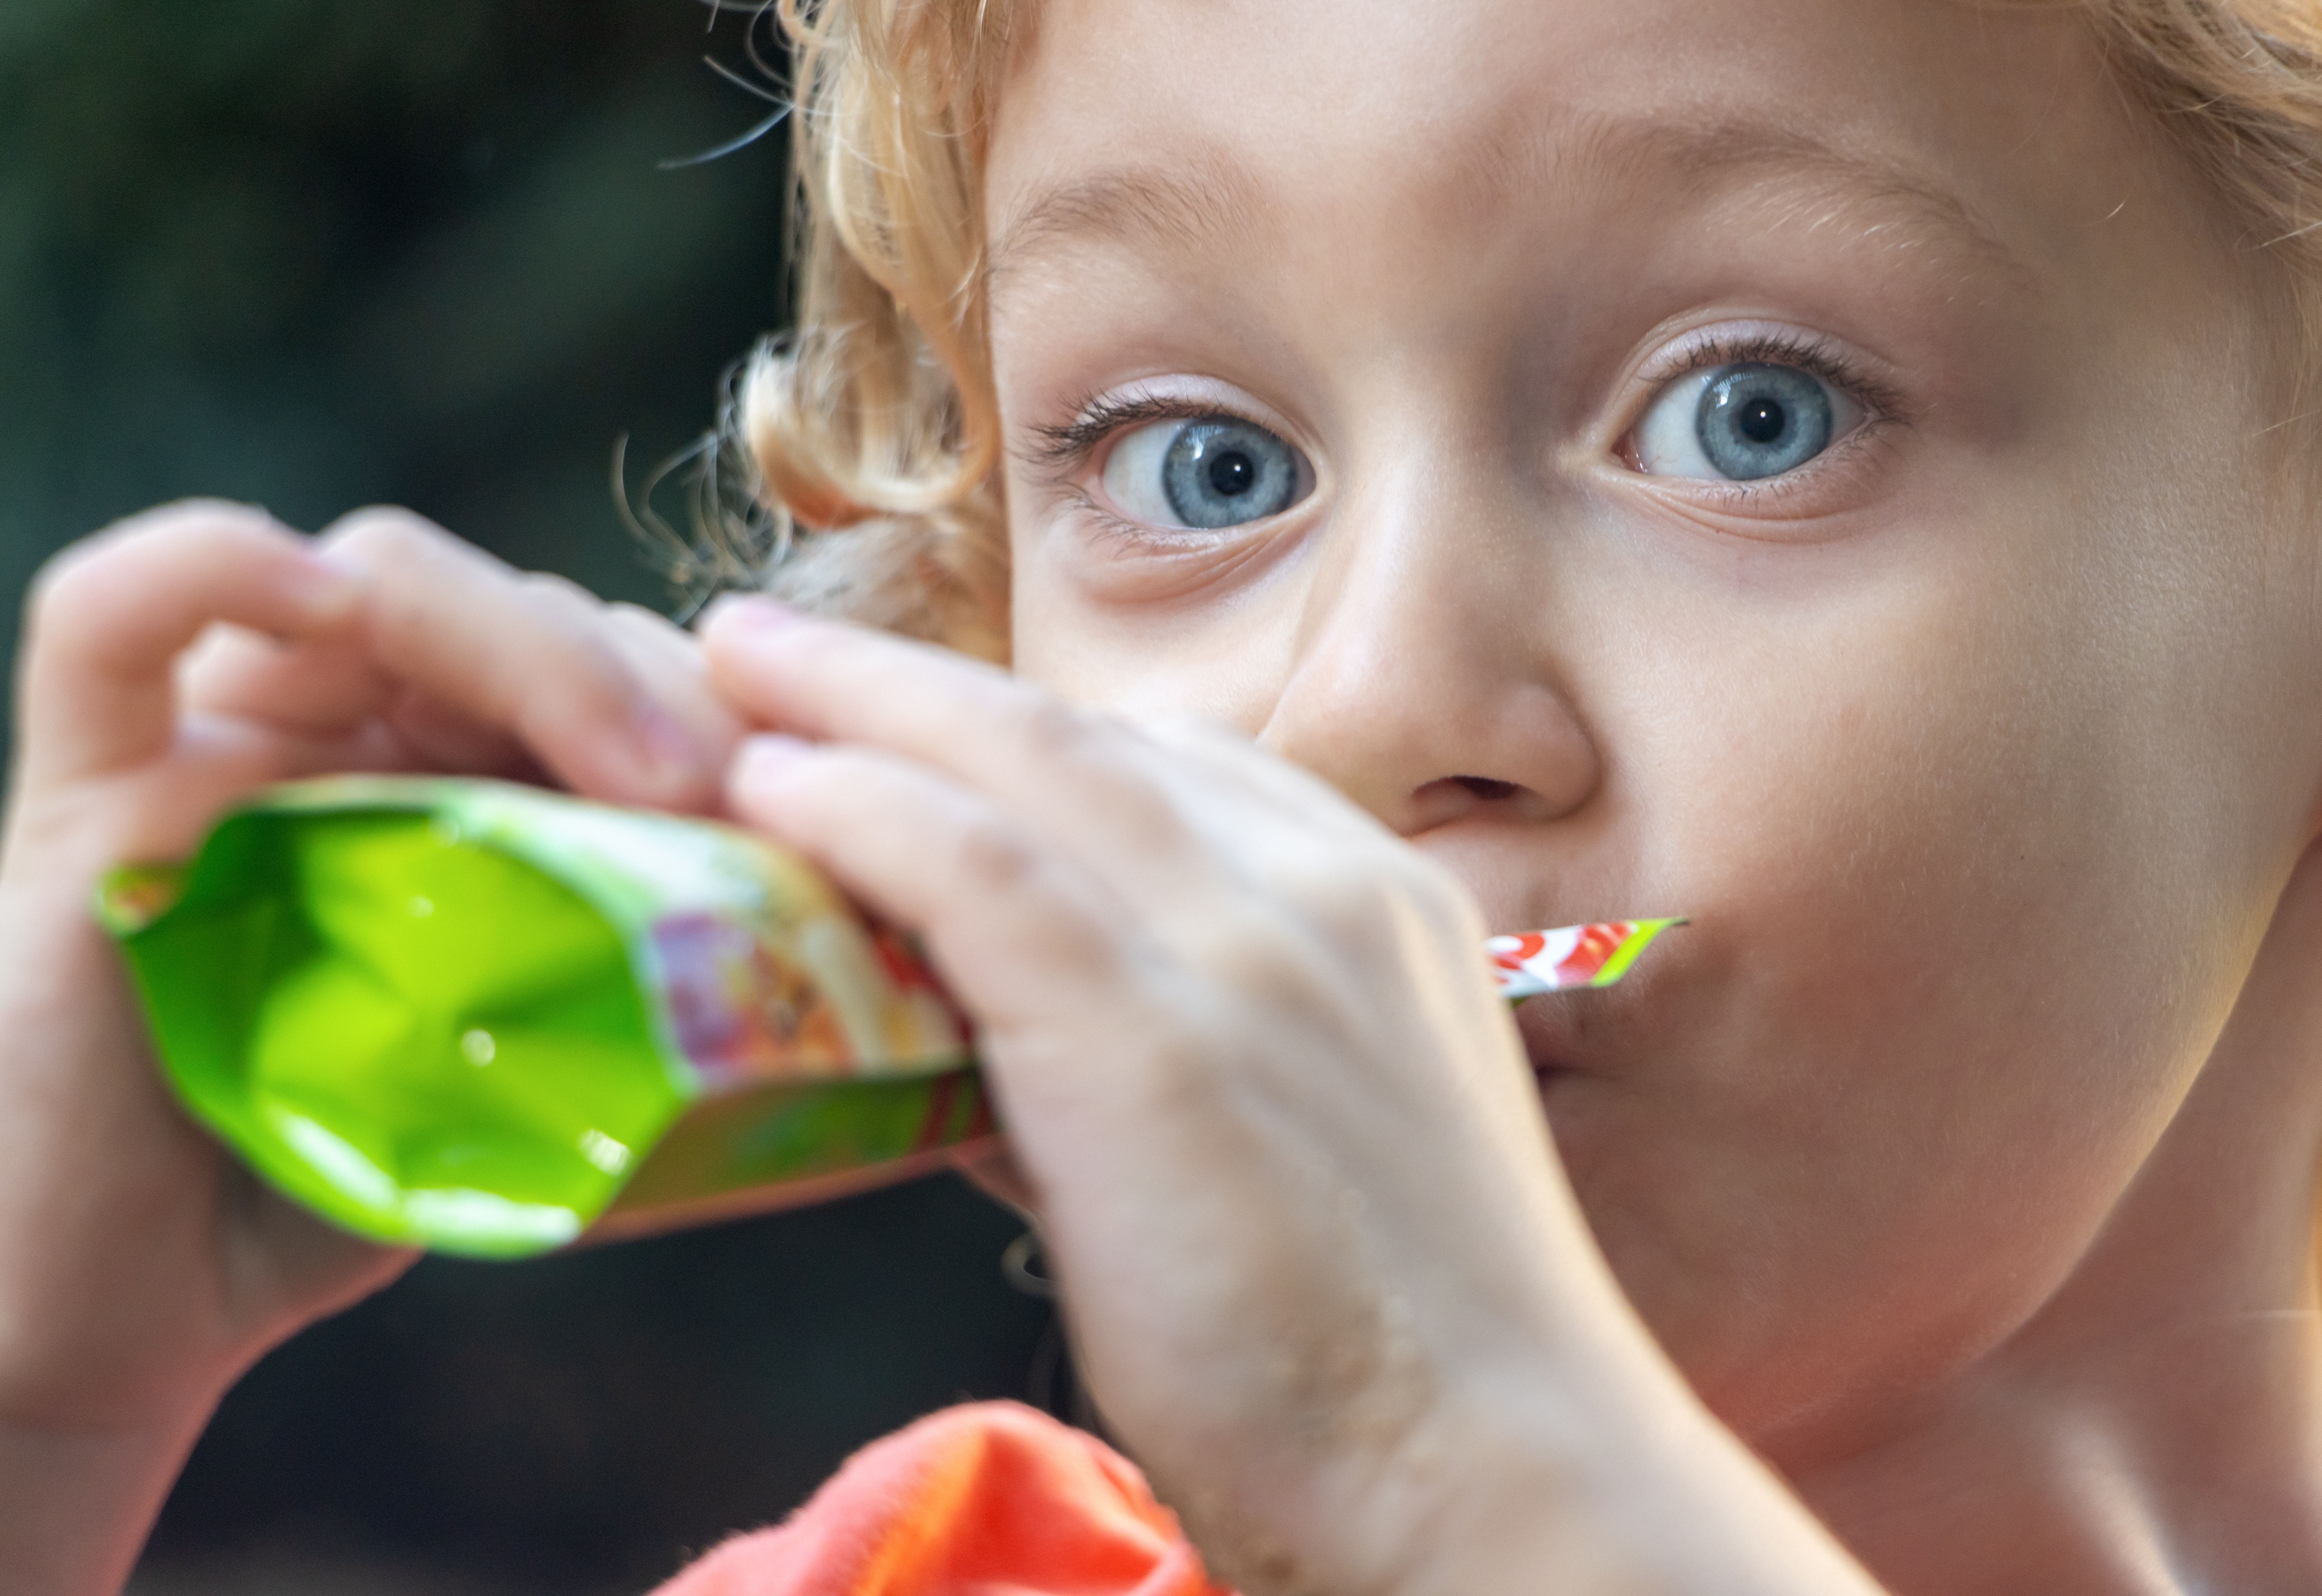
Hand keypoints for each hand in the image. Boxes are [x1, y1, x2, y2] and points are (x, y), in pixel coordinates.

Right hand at [0, 502, 741, 1594]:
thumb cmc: (341, 1176)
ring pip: (382, 586)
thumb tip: (807, 943)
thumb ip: (629, 969)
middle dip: (649, 679)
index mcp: (453, 768)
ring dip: (536, 651)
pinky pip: (114, 616)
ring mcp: (210, 742)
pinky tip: (332, 595)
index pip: (598, 650)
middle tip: (733, 796)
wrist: (137, 1306)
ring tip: (643, 772)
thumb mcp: (531, 1053)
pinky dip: (222, 567)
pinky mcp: (84, 794)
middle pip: (516, 606)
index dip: (706, 700)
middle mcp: (342, 728)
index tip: (794, 807)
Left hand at [700, 598, 1636, 1593]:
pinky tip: (775, 789)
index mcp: (1381, 910)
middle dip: (912, 679)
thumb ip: (1194, 1053)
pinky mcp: (1160, 1038)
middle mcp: (1325, 892)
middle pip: (1082, 737)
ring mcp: (1250, 950)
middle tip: (778, 643)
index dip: (1023, 732)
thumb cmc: (1407, 1353)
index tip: (918, 720)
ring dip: (859, 706)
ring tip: (734, 676)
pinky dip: (867, 811)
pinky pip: (979, 871)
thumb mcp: (1322, 1141)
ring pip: (1022, 764)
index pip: (1180, 769)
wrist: (1502, 1473)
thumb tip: (1020, 1047)